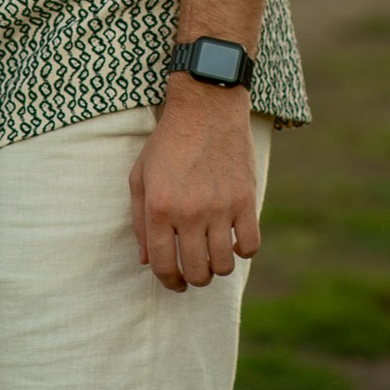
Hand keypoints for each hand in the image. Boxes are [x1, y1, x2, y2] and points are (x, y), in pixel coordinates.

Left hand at [130, 81, 260, 292]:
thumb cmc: (168, 142)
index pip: (164, 265)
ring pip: (223, 264)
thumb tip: (146, 260)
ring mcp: (220, 208)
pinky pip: (250, 245)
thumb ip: (139, 221)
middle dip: (194, 278)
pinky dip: (243, 252)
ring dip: (217, 268)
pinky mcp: (245, 200)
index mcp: (159, 208)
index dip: (169, 281)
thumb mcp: (140, 176)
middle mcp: (189, 213)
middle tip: (195, 271)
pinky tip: (235, 243)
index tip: (175, 282)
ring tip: (213, 256)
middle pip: (196, 271)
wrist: (206, 108)